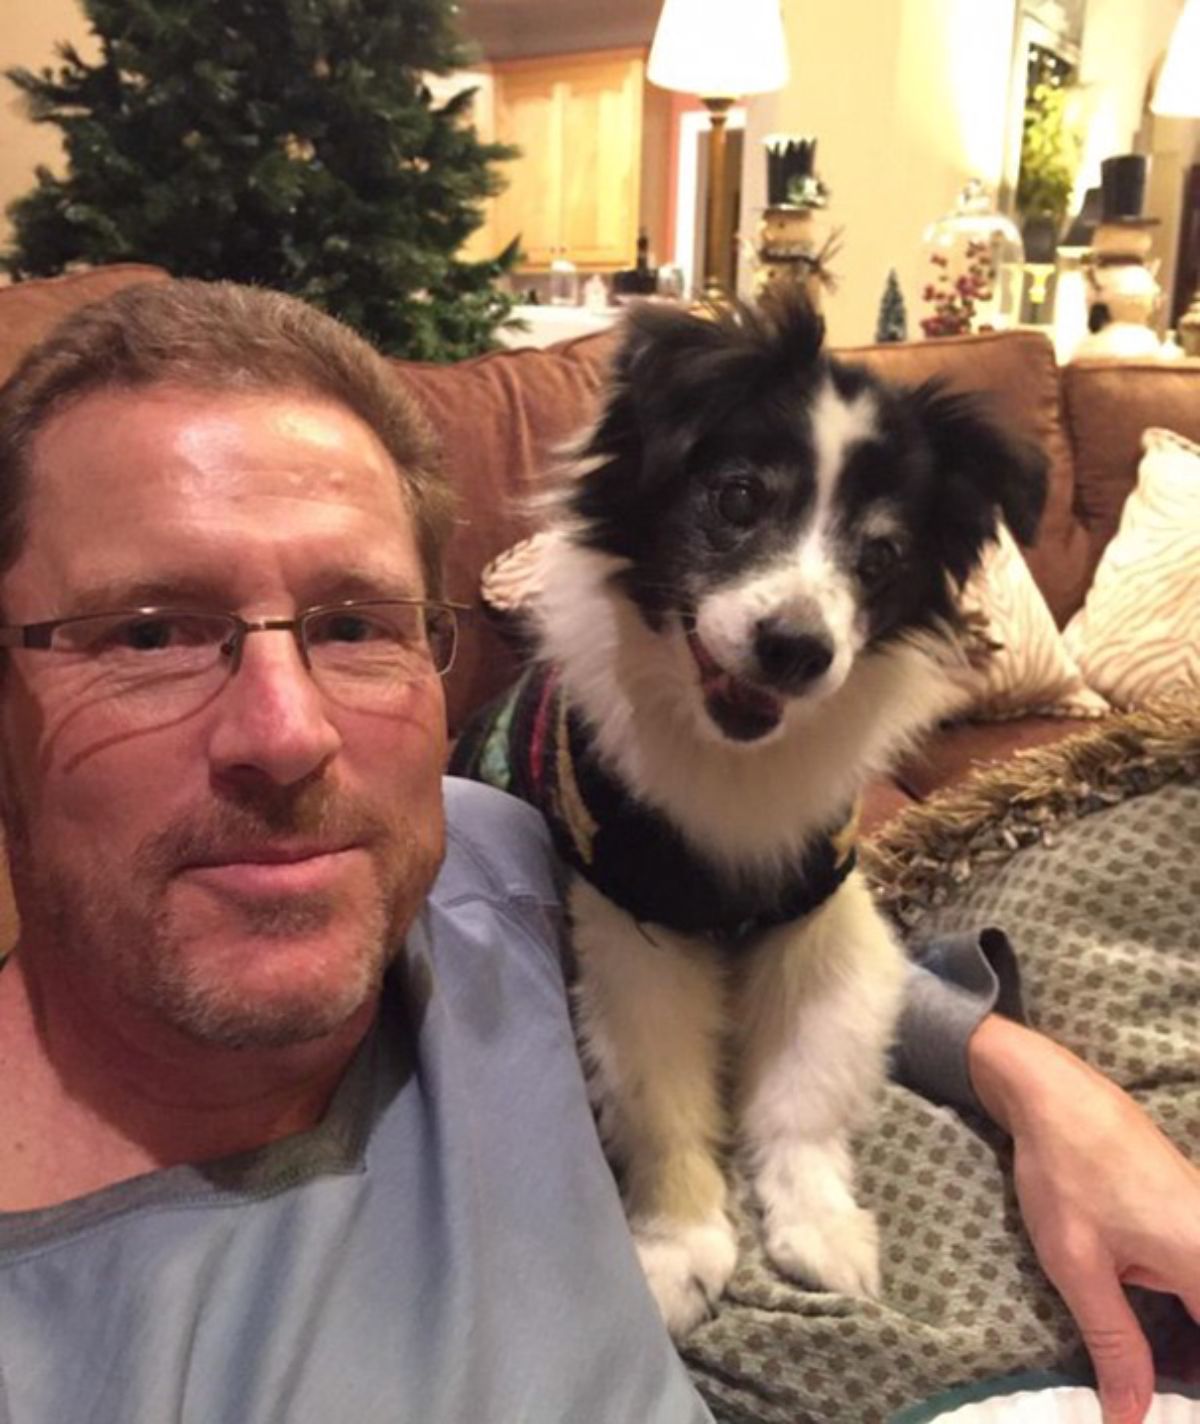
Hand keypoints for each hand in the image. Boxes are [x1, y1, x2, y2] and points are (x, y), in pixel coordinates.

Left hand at [968, 1014, 1199, 1423]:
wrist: (1054, 1091)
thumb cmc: (1064, 1172)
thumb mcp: (1079, 1268)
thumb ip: (1115, 1346)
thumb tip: (1131, 1419)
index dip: (1193, 1390)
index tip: (1163, 1407)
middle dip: (1190, 1369)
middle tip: (1148, 1392)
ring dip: (1189, 1344)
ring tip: (1154, 1375)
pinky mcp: (1199, 1215)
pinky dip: (1188, 1311)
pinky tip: (1160, 1341)